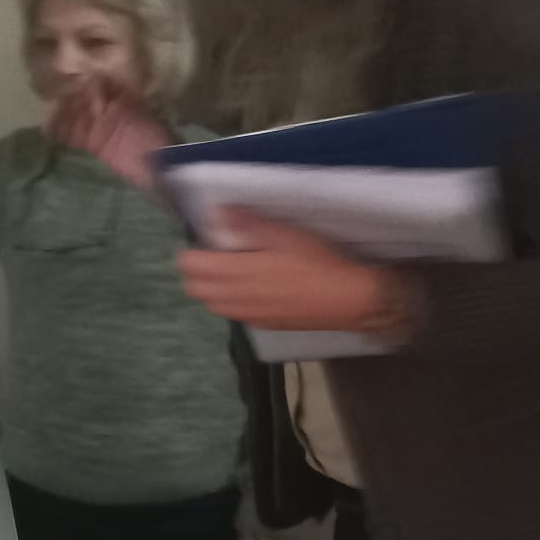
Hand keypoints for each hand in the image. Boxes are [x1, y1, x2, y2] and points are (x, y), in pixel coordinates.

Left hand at [180, 212, 426, 341]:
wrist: (349, 300)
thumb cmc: (319, 262)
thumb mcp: (285, 233)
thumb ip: (248, 224)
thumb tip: (216, 214)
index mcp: (238, 272)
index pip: (192, 266)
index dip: (190, 251)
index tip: (203, 239)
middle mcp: (237, 298)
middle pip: (195, 289)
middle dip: (195, 272)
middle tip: (212, 254)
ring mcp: (250, 315)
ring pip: (212, 305)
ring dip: (211, 288)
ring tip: (228, 271)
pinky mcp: (263, 325)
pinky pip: (233, 315)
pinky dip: (230, 301)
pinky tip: (249, 288)